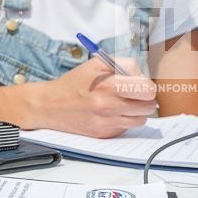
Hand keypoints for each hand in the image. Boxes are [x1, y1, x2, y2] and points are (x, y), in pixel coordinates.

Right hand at [37, 57, 156, 137]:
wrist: (49, 106)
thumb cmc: (74, 83)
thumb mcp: (97, 64)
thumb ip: (124, 65)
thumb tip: (143, 76)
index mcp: (107, 85)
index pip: (147, 89)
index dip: (147, 86)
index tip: (139, 85)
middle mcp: (108, 106)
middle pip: (148, 106)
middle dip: (145, 99)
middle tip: (135, 95)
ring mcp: (106, 122)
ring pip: (141, 120)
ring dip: (137, 112)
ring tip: (123, 104)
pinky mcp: (103, 134)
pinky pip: (126, 128)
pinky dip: (123, 121)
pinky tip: (111, 114)